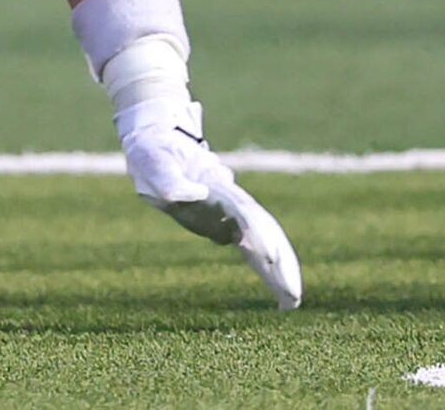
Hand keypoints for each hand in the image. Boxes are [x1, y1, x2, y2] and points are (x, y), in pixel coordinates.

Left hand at [117, 96, 302, 309]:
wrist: (158, 140)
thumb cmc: (152, 151)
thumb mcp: (151, 160)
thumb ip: (169, 178)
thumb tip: (194, 195)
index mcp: (214, 186)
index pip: (243, 213)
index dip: (258, 233)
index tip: (271, 256)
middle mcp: (229, 201)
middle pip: (264, 231)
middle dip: (280, 262)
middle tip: (293, 296)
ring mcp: (230, 214)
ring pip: (264, 243)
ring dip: (280, 272)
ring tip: (291, 304)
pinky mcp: (225, 223)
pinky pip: (253, 249)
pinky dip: (267, 270)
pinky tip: (278, 294)